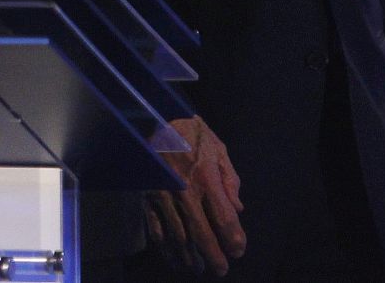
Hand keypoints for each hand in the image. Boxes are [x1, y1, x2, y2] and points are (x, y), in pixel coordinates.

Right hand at [144, 116, 245, 276]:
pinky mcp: (146, 196)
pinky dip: (166, 247)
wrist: (152, 117)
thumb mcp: (218, 148)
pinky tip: (175, 257)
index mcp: (206, 177)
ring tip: (199, 268)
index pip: (225, 218)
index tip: (238, 250)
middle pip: (202, 234)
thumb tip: (238, 208)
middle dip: (214, 256)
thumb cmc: (189, 132)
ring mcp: (162, 195)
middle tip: (221, 269)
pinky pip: (156, 228)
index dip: (234, 239)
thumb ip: (230, 178)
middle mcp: (184, 190)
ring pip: (178, 236)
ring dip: (190, 257)